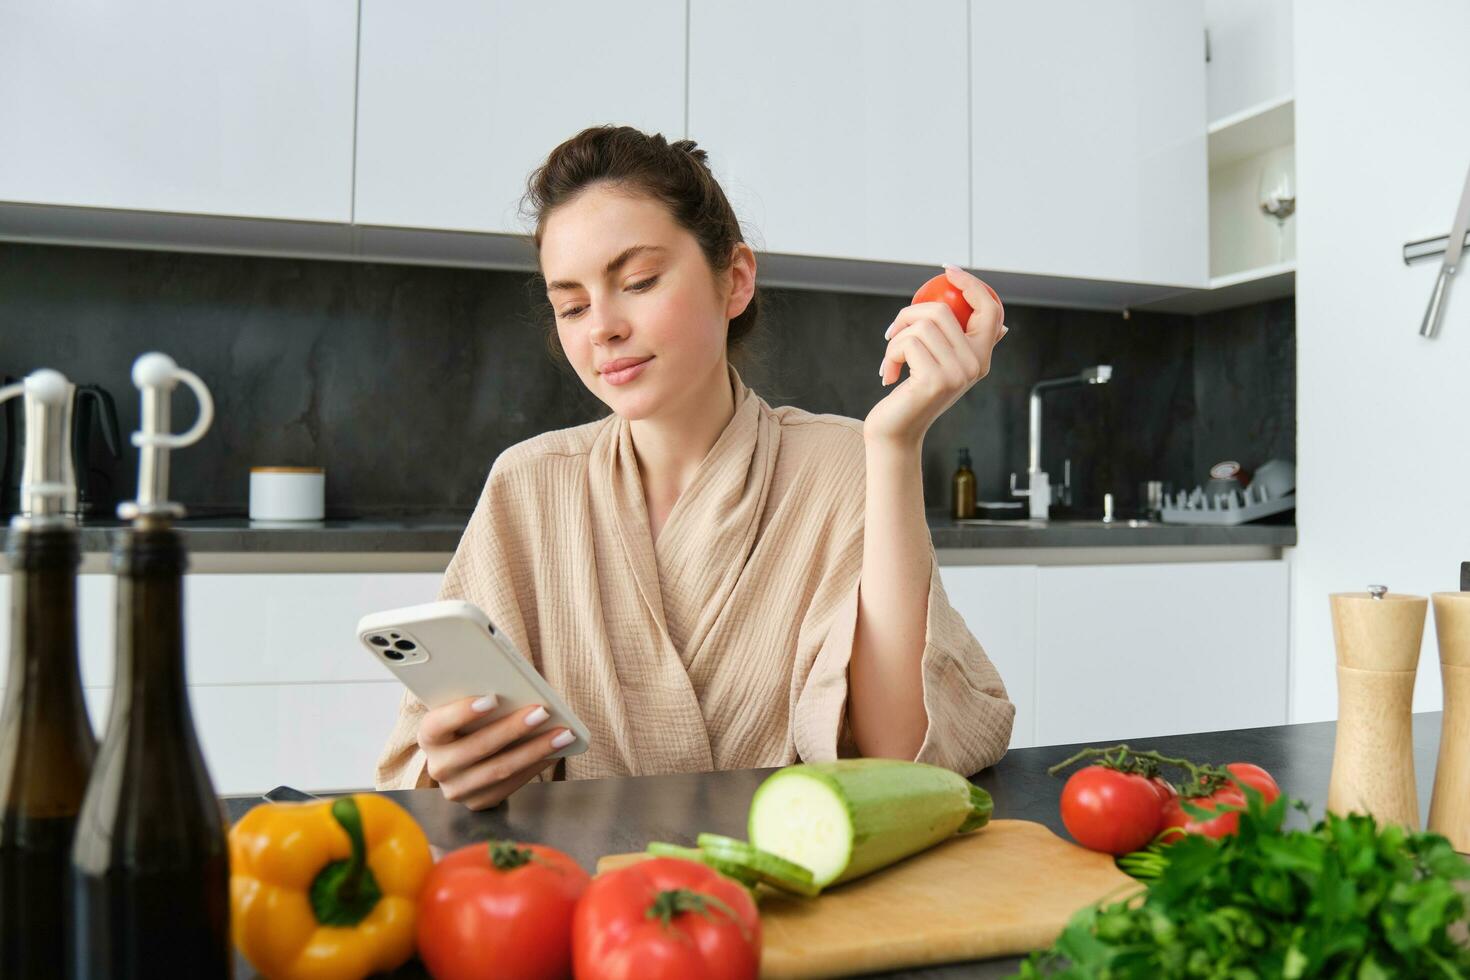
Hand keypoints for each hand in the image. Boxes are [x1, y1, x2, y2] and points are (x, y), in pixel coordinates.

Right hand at [418, 695, 573, 809]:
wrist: (464, 759)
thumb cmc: (470, 722)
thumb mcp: (466, 708)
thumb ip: (481, 700)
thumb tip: (518, 690)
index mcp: (428, 735)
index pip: (439, 724)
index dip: (463, 712)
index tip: (493, 698)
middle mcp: (438, 766)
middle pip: (478, 747)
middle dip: (513, 728)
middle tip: (542, 712)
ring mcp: (457, 789)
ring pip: (500, 769)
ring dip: (535, 750)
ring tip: (563, 733)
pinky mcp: (478, 803)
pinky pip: (511, 785)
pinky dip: (536, 766)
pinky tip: (556, 751)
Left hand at [864, 264, 1006, 447]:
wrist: (896, 432)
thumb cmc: (914, 396)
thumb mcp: (944, 367)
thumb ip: (967, 347)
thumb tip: (1001, 326)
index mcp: (982, 357)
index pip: (991, 310)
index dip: (972, 284)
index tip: (948, 270)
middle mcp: (976, 365)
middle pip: (942, 310)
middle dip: (908, 315)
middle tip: (891, 334)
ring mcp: (958, 373)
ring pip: (922, 324)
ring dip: (896, 338)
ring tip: (891, 361)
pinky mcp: (935, 380)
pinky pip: (907, 342)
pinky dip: (890, 353)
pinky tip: (888, 374)